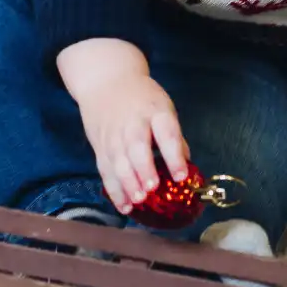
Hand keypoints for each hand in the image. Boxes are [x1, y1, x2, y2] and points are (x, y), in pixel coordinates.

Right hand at [57, 38, 191, 214]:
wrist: (106, 81)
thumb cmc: (142, 97)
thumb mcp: (163, 107)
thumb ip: (174, 137)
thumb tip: (186, 167)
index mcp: (155, 111)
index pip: (166, 133)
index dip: (173, 155)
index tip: (181, 176)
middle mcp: (133, 123)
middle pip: (136, 147)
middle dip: (143, 169)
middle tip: (152, 189)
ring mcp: (113, 135)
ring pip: (117, 161)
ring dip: (126, 183)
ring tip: (137, 201)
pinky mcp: (100, 146)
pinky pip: (105, 170)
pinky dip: (114, 189)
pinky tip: (124, 206)